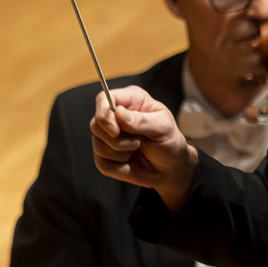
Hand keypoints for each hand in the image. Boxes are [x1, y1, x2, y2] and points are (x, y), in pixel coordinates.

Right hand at [90, 86, 197, 212]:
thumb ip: (141, 120)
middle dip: (117, 139)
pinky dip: (119, 166)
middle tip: (137, 143)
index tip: (115, 131)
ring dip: (120, 153)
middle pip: (96, 123)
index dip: (104, 114)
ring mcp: (107, 136)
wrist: (170, 168)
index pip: (103, 98)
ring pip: (97, 144)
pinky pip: (101, 162)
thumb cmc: (169, 142)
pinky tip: (131, 161)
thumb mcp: (163, 128)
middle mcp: (115, 116)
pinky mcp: (105, 155)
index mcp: (131, 101)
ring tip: (137, 149)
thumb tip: (118, 113)